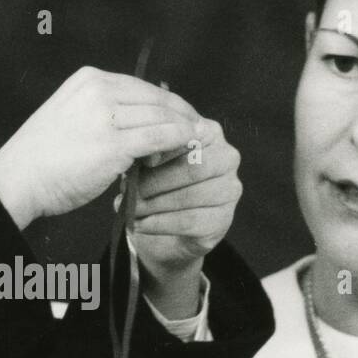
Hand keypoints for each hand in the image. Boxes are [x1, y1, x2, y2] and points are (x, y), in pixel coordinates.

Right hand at [0, 67, 202, 228]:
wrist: (16, 180)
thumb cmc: (40, 158)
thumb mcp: (70, 117)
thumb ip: (102, 113)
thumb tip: (138, 122)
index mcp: (88, 80)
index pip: (141, 87)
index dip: (167, 102)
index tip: (183, 116)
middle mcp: (98, 90)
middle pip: (156, 98)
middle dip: (182, 114)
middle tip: (200, 129)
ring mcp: (106, 116)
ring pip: (162, 117)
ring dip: (184, 130)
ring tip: (198, 143)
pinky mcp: (112, 145)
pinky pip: (160, 137)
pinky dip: (179, 141)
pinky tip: (189, 149)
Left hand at [129, 118, 242, 302]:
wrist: (163, 223)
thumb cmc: (154, 181)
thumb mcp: (148, 159)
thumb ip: (148, 150)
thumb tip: (139, 155)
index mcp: (210, 133)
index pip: (188, 136)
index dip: (161, 148)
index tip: (136, 157)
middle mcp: (227, 158)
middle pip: (193, 167)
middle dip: (156, 180)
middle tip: (128, 189)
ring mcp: (229, 190)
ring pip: (190, 196)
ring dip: (154, 204)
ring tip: (129, 208)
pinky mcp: (223, 219)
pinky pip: (189, 221)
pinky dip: (159, 224)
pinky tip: (139, 224)